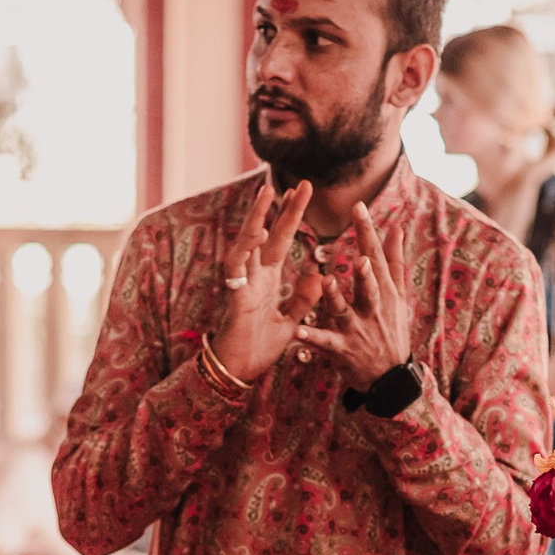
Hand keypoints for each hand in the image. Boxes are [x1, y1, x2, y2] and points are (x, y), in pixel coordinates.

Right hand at [213, 178, 322, 383]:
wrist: (239, 370)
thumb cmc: (260, 347)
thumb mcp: (291, 321)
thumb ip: (304, 298)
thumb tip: (318, 274)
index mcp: (267, 278)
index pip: (281, 240)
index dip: (290, 216)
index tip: (302, 192)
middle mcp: (253, 275)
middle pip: (267, 233)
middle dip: (282, 208)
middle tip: (300, 183)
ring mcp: (242, 282)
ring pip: (247, 242)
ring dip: (258, 217)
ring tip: (270, 193)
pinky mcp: (235, 295)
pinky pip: (238, 267)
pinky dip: (247, 249)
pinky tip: (259, 232)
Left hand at [296, 203, 412, 387]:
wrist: (390, 377)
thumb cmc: (391, 330)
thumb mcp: (397, 295)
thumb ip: (394, 260)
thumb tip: (397, 227)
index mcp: (384, 291)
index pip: (375, 256)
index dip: (367, 232)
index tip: (358, 207)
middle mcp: (372, 307)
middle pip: (367, 284)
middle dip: (364, 270)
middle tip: (361, 255)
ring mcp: (356, 329)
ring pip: (343, 311)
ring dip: (334, 297)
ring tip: (326, 281)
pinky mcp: (341, 350)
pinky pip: (324, 343)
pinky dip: (311, 337)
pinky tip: (298, 331)